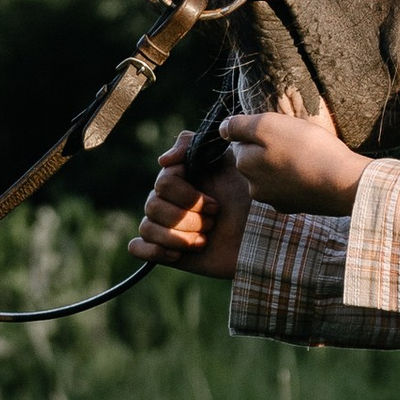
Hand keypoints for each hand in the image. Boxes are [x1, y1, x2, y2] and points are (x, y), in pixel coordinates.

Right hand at [132, 132, 251, 276]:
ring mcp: (165, 225)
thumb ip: (196, 146)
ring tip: (204, 241)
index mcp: (180, 178)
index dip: (188, 196)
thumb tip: (162, 160)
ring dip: (179, 236)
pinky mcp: (165, 250)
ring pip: (147, 227)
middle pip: (153, 206)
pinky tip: (177, 254)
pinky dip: (153, 249)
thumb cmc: (248, 199)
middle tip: (213, 222)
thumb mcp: (229, 162)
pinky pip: (137, 246)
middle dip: (188, 218)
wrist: (262, 238)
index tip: (216, 204)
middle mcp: (169, 200)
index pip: (163, 183)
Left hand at [213, 106, 367, 214]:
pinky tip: (314, 171)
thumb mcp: (268, 125)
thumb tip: (223, 129)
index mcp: (244, 165)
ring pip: (274, 173)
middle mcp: (254, 188)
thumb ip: (240, 126)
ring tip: (308, 155)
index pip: (243, 142)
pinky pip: (291, 186)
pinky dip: (299, 177)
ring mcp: (275, 200)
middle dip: (272, 149)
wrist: (343, 183)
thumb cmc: (306, 148)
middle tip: (297, 141)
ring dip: (286, 163)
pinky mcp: (296, 207)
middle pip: (257, 159)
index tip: (282, 130)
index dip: (262, 132)